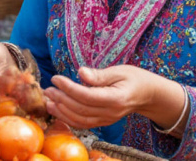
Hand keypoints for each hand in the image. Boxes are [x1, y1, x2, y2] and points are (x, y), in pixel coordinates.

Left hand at [44, 65, 184, 130]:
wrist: (148, 95)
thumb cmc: (135, 78)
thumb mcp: (120, 71)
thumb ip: (99, 75)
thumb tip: (81, 72)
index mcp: (115, 99)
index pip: (87, 96)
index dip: (69, 88)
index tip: (56, 78)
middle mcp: (110, 113)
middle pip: (80, 109)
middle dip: (61, 99)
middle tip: (47, 89)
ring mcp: (106, 120)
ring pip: (79, 120)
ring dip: (61, 111)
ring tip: (48, 100)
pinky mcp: (102, 122)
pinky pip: (82, 124)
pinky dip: (67, 119)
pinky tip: (57, 110)